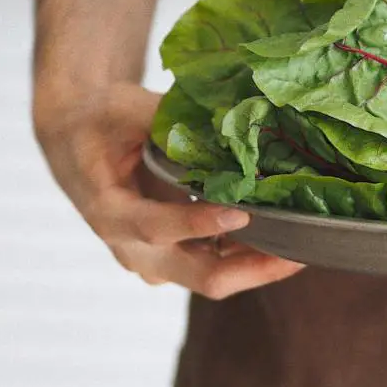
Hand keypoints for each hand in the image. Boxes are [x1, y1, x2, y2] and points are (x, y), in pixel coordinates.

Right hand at [34, 82, 303, 298]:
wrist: (79, 143)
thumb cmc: (99, 122)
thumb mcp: (123, 109)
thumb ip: (167, 120)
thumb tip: (225, 120)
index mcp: (110, 213)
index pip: (155, 227)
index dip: (197, 224)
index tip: (240, 215)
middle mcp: (134, 250)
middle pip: (199, 275)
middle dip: (252, 267)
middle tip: (298, 251)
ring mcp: (158, 261)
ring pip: (217, 277)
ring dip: (260, 265)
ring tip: (307, 244)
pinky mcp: (178, 257)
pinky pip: (221, 264)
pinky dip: (253, 254)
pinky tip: (290, 235)